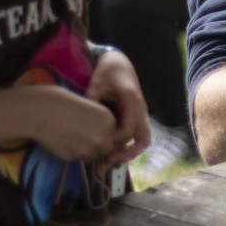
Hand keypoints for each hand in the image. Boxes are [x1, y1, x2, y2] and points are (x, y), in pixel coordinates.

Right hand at [17, 84, 121, 161]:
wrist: (38, 111)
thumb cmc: (60, 100)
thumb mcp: (88, 104)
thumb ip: (98, 120)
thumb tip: (99, 130)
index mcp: (108, 120)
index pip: (114, 134)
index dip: (105, 134)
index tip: (94, 131)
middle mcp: (102, 137)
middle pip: (106, 148)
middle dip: (97, 145)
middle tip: (83, 138)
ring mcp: (88, 150)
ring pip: (92, 156)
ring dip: (85, 151)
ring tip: (71, 139)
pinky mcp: (73, 158)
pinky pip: (77, 159)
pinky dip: (72, 153)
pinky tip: (62, 142)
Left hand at [87, 50, 149, 165]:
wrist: (119, 62)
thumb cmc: (108, 72)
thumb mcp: (97, 84)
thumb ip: (92, 101)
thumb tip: (82, 121)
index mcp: (132, 102)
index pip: (127, 130)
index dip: (114, 141)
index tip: (99, 146)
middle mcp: (141, 111)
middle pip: (142, 140)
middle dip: (127, 154)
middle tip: (108, 162)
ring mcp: (141, 115)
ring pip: (143, 141)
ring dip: (130, 153)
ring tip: (111, 162)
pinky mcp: (137, 117)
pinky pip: (138, 136)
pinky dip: (130, 147)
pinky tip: (115, 153)